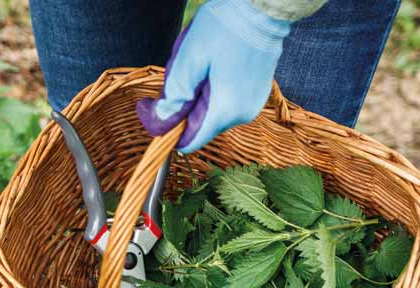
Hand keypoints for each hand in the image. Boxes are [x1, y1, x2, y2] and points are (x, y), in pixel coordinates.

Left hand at [137, 0, 290, 153]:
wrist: (263, 7)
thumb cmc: (226, 26)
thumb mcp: (189, 58)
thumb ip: (174, 94)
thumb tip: (160, 121)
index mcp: (225, 110)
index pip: (190, 141)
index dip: (168, 131)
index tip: (155, 108)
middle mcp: (242, 114)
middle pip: (200, 126)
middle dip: (183, 106)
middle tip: (180, 71)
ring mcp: (253, 104)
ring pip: (212, 113)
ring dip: (198, 96)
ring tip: (200, 65)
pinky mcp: (257, 93)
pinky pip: (227, 102)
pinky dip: (213, 90)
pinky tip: (214, 65)